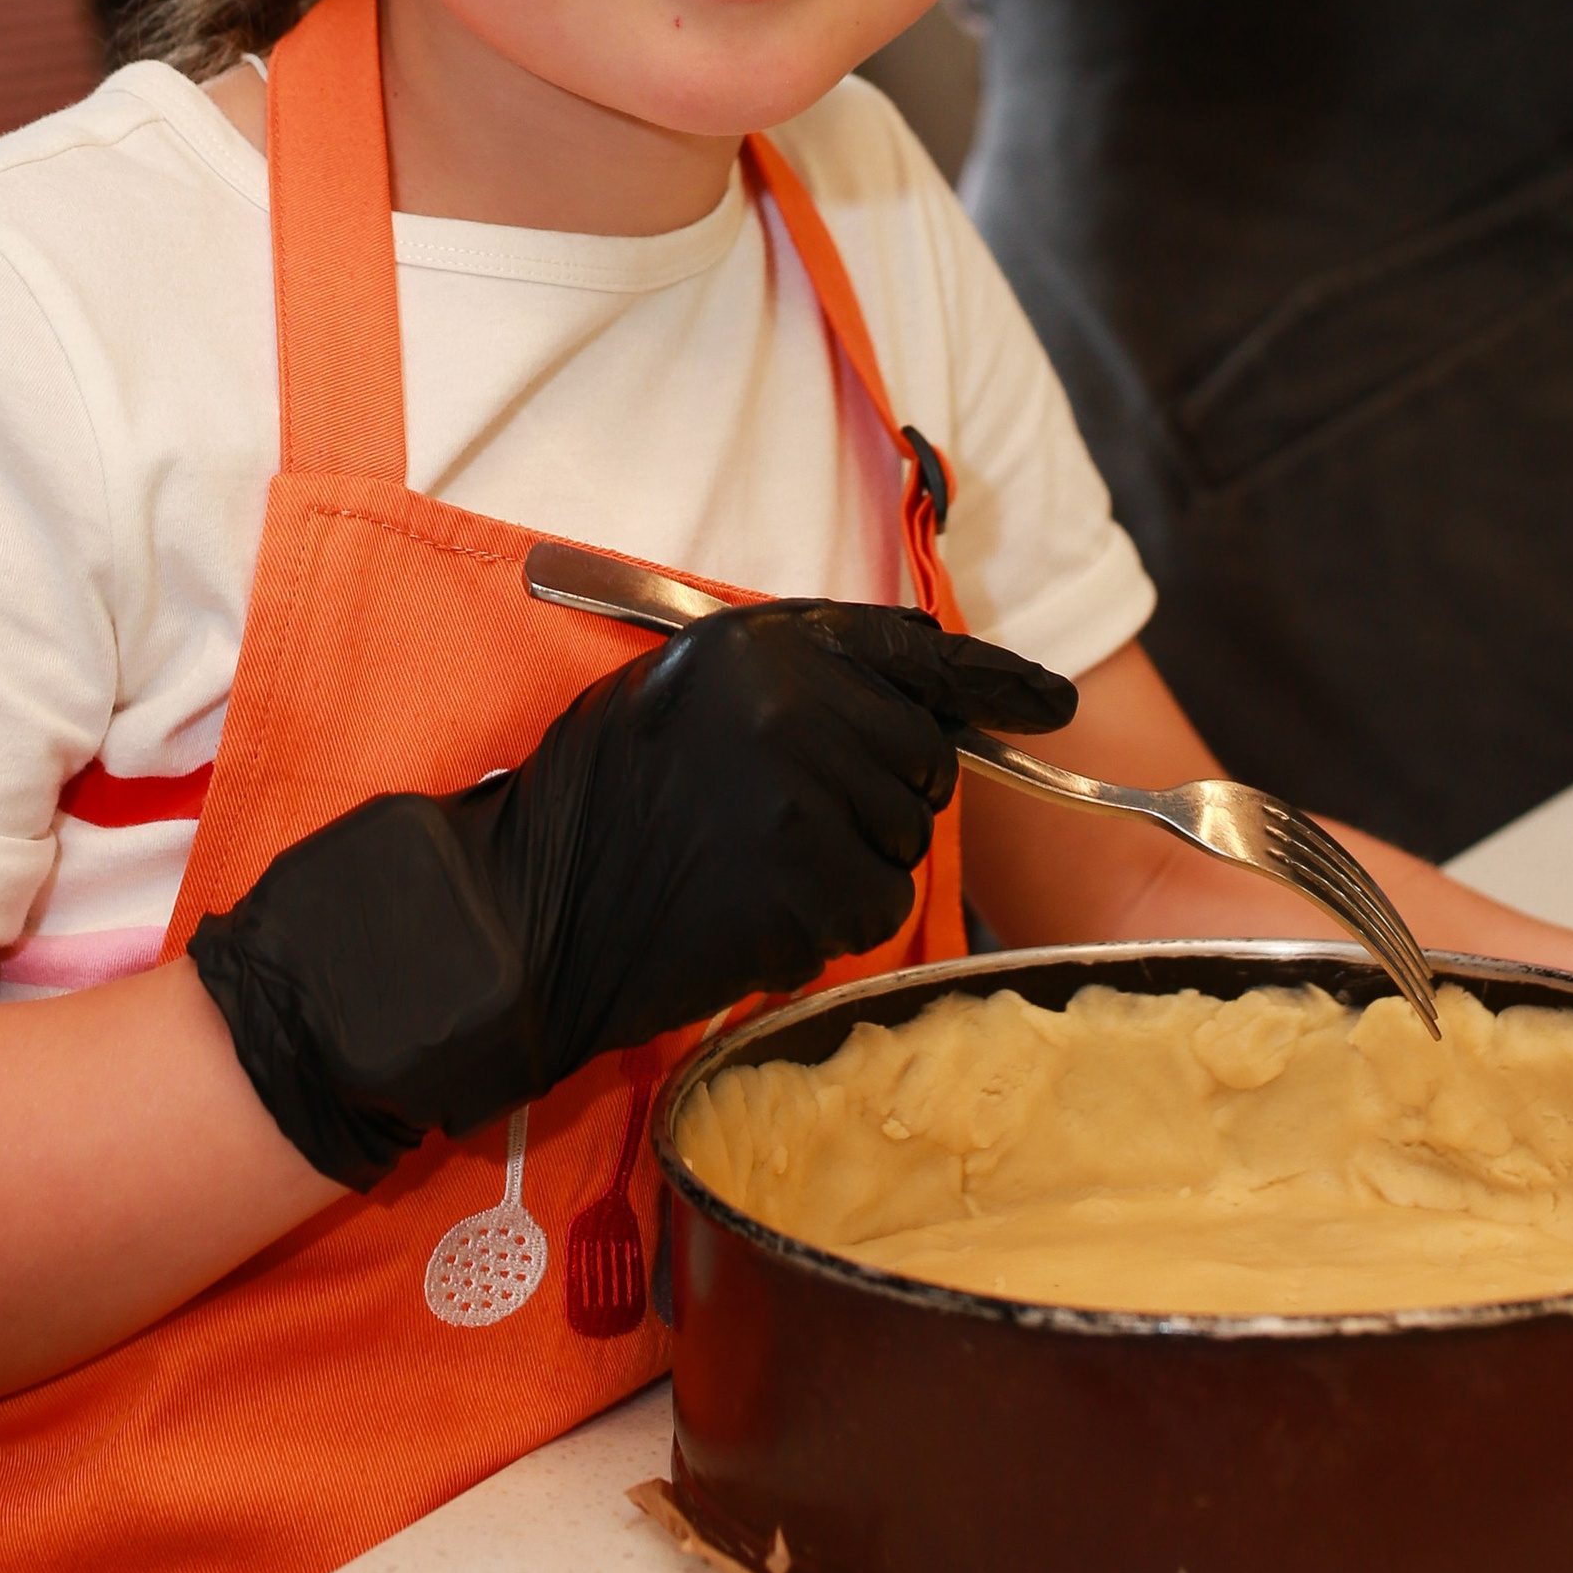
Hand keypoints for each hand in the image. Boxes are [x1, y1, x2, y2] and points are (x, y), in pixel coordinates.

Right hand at [190, 604, 1077, 1188]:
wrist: (525, 905)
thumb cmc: (598, 795)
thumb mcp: (684, 687)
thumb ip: (793, 675)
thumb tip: (918, 683)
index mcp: (766, 648)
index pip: (913, 655)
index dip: (996, 678)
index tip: (1047, 699)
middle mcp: (795, 714)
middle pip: (921, 758)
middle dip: (879, 792)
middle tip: (789, 816)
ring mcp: (802, 809)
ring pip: (902, 841)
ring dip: (852, 862)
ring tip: (756, 864)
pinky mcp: (802, 897)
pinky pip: (869, 911)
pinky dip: (827, 923)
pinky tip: (756, 912)